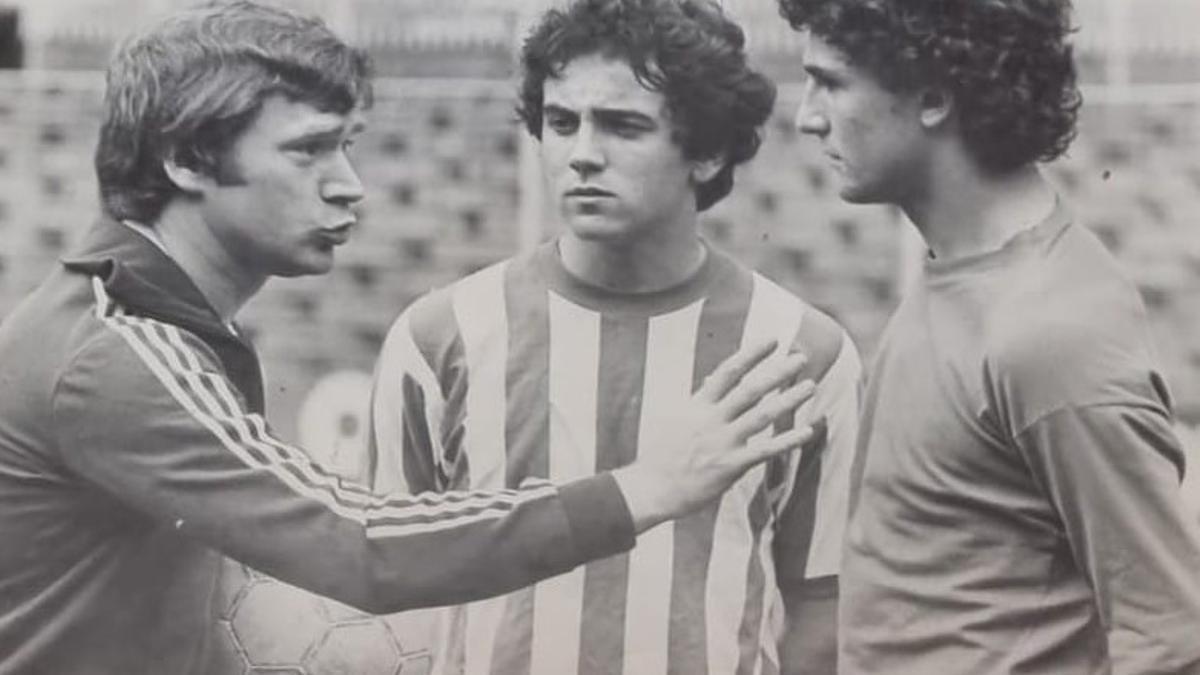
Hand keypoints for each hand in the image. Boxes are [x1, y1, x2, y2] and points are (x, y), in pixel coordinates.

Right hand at [612, 339, 814, 531]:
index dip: (752, 354)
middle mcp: (712, 419)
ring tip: (810, 386)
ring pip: (762, 415)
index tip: (773, 340)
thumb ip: (698, 400)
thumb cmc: (660, 454)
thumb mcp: (674, 418)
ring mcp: (723, 442)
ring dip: (789, 399)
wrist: (651, 488)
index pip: (728, 371)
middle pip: (751, 389)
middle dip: (778, 372)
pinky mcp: (730, 466)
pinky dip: (788, 440)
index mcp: (697, 405)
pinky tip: (807, 431)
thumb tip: (711, 381)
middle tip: (801, 358)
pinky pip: (765, 450)